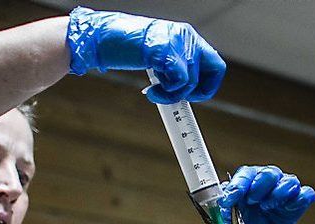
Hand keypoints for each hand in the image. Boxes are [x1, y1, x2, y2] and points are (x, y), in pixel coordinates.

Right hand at [67, 8, 225, 102]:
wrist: (100, 37)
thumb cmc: (124, 48)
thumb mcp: (158, 56)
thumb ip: (176, 68)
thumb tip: (187, 91)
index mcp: (186, 35)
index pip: (214, 63)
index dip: (207, 84)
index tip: (192, 95)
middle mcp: (186, 35)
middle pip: (214, 69)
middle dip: (200, 90)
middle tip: (180, 96)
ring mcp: (176, 41)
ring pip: (192, 80)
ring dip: (173, 95)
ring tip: (155, 92)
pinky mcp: (164, 50)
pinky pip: (179, 82)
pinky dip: (166, 93)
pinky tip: (152, 91)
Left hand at [217, 165, 314, 223]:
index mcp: (247, 184)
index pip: (246, 174)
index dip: (238, 184)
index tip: (230, 199)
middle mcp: (267, 184)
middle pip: (269, 172)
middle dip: (259, 185)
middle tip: (252, 200)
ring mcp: (284, 193)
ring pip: (289, 180)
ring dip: (279, 192)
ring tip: (267, 206)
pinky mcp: (298, 205)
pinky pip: (306, 194)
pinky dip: (300, 198)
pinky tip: (287, 208)